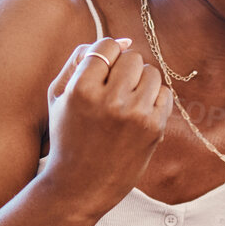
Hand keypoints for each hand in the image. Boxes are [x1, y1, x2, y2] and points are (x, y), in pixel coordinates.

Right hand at [40, 36, 173, 214]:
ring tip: (126, 102)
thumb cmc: (67, 136)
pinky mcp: (154, 128)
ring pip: (151, 72)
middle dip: (124, 69)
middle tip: (113, 90)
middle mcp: (110, 100)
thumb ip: (81, 59)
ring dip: (141, 82)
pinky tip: (137, 115)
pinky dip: (154, 99)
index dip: (106, 56)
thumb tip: (123, 39)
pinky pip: (165, 93)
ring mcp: (135, 114)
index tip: (102, 73)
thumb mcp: (59, 96)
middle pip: (132, 56)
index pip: (107, 45)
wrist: (80, 186)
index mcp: (81, 89)